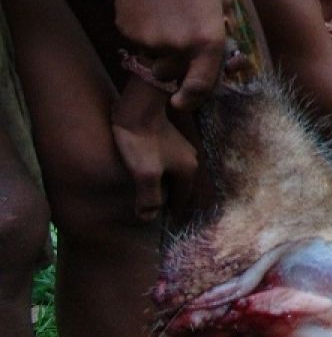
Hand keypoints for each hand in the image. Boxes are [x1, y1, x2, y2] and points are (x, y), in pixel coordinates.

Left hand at [110, 77, 197, 221]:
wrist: (136, 108)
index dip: (174, 216)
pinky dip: (160, 176)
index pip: (183, 201)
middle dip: (172, 202)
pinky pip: (166, 166)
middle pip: (181, 189)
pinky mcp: (168, 140)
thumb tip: (149, 219)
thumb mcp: (144, 174)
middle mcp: (190, 158)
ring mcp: (180, 148)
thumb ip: (149, 199)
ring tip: (151, 199)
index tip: (168, 228)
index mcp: (188, 170)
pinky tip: (146, 177)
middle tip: (159, 216)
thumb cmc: (141, 142)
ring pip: (174, 176)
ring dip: (166, 188)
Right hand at [112, 0, 230, 111]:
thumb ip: (223, 27)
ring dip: (160, 46)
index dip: (193, 100)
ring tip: (165, 14)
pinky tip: (149, 8)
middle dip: (175, 65)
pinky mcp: (129, 36)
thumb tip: (225, 43)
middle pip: (173, 74)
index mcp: (208, 43)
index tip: (184, 102)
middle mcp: (180, 50)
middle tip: (178, 37)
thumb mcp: (221, 0)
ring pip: (154, 57)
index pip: (202, 88)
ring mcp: (151, 45)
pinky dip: (143, 33)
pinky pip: (138, 42)